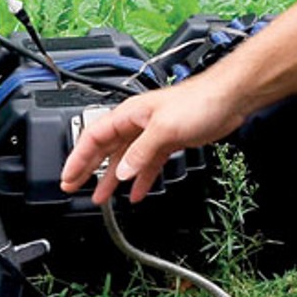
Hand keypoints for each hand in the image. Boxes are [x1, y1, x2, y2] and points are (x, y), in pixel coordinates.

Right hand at [63, 80, 243, 203]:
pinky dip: (140, 179)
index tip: (68, 177)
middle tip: (73, 187)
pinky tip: (136, 193)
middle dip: (87, 169)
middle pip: (104, 149)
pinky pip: (146, 164)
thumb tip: (122, 172)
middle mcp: (137, 124)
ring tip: (100, 197)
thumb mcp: (164, 128)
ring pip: (124, 159)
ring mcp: (152, 134)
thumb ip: (141, 152)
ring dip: (111, 179)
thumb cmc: (198, 101)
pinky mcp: (167, 142)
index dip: (78, 158)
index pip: (93, 137)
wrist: (228, 99)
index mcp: (128, 115)